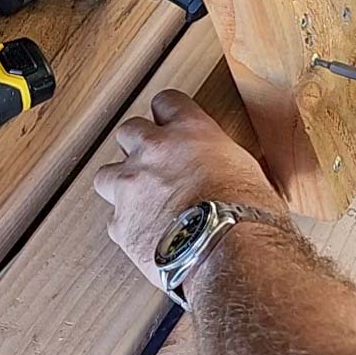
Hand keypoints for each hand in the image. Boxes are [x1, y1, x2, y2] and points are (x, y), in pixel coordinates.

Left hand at [93, 90, 286, 286]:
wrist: (226, 252)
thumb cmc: (247, 214)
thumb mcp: (247, 171)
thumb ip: (223, 162)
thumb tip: (228, 172)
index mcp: (190, 131)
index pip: (167, 102)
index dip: (168, 114)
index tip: (170, 123)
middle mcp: (154, 152)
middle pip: (128, 131)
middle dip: (138, 145)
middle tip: (155, 163)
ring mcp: (131, 186)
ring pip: (107, 174)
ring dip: (122, 183)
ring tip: (142, 199)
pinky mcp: (121, 223)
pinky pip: (114, 219)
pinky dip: (127, 224)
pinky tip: (146, 232)